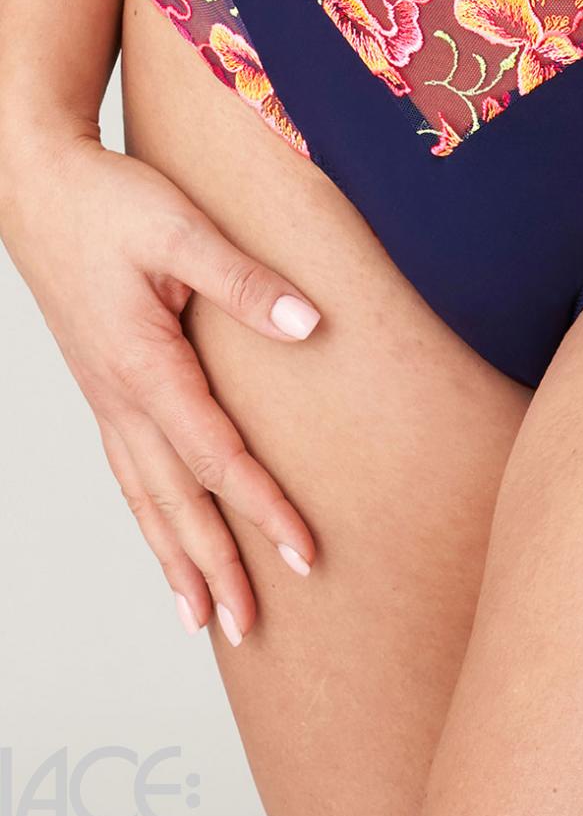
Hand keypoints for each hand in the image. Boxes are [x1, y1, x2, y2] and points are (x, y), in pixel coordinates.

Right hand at [1, 124, 321, 644]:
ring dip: (177, 558)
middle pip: (175, 500)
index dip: (263, 509)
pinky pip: (127, 472)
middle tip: (250, 628)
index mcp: (145, 365)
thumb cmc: (110, 203)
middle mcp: (120, 396)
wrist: (40, 187)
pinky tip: (164, 540)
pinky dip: (148, 518)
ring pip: (144, 497)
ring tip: (203, 619)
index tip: (304, 553)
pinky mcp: (103, 386)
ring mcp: (105, 397)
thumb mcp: (182, 230)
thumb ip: (245, 281)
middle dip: (215, 567)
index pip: (216, 457)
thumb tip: (309, 324)